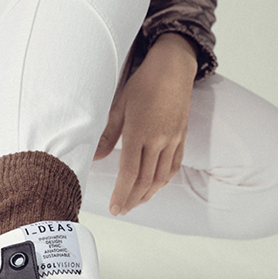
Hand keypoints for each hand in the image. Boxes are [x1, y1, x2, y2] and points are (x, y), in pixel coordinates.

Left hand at [94, 33, 196, 215]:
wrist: (173, 68)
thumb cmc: (143, 83)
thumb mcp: (120, 105)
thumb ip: (108, 134)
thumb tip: (95, 158)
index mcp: (139, 132)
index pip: (130, 172)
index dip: (122, 193)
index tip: (114, 208)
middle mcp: (158, 140)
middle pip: (146, 180)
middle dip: (132, 199)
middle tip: (121, 210)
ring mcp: (172, 140)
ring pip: (161, 176)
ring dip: (148, 194)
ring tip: (135, 202)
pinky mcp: (182, 137)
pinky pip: (174, 165)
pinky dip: (164, 180)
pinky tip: (155, 186)